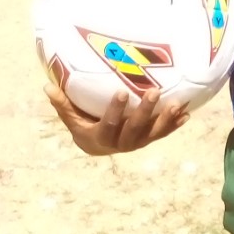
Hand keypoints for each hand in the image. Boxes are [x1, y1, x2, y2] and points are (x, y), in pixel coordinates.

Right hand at [45, 84, 187, 155]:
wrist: (97, 147)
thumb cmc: (83, 126)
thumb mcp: (71, 118)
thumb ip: (62, 104)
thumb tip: (47, 86)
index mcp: (103, 137)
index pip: (109, 124)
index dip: (116, 110)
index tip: (122, 92)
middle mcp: (122, 142)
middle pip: (135, 129)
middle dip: (146, 112)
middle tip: (154, 92)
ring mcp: (138, 142)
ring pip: (153, 133)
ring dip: (166, 119)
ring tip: (178, 104)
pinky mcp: (148, 139)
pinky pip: (162, 133)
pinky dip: (174, 125)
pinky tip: (187, 113)